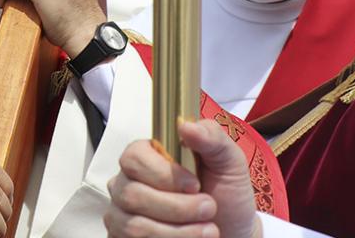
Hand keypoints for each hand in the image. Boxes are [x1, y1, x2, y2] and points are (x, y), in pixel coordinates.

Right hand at [104, 120, 260, 237]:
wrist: (233, 231)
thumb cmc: (226, 193)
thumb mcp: (228, 161)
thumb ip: (211, 138)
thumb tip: (186, 126)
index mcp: (146, 156)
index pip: (133, 157)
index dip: (163, 174)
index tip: (195, 184)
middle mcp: (126, 183)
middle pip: (132, 194)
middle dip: (177, 207)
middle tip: (209, 209)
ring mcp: (122, 214)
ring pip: (134, 226)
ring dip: (177, 232)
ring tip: (208, 231)